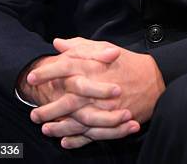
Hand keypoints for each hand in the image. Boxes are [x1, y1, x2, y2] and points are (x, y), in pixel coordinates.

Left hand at [28, 37, 164, 147]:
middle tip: (33, 113)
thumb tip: (58, 43)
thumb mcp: (104, 48)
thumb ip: (80, 46)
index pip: (65, 67)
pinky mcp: (112, 122)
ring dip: (59, 127)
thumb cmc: (127, 63)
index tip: (32, 77)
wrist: (155, 80)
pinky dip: (78, 140)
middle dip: (48, 107)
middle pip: (67, 99)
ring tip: (45, 129)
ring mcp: (104, 108)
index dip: (47, 71)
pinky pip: (92, 134)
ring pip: (77, 120)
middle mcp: (96, 88)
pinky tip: (65, 142)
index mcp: (93, 66)